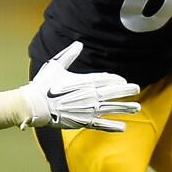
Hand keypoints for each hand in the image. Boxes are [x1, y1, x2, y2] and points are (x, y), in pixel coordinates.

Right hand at [20, 42, 140, 131]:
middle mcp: (90, 95)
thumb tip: (79, 43)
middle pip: (112, 92)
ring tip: (136, 108)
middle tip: (137, 89)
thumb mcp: (56, 65)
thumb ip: (69, 55)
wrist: (35, 105)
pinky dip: (113, 126)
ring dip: (124, 108)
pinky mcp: (83, 122)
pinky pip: (102, 124)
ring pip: (111, 108)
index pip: (106, 79)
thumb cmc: (43, 84)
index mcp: (84, 81)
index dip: (116, 80)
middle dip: (126, 91)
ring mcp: (88, 110)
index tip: (123, 81)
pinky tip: (123, 127)